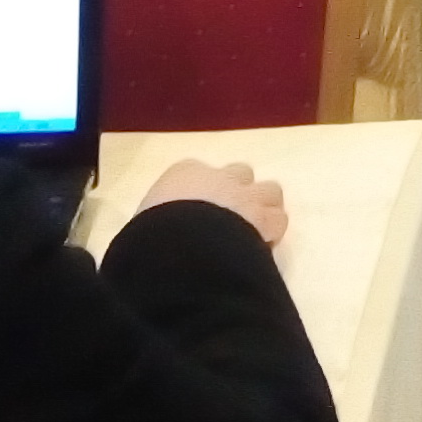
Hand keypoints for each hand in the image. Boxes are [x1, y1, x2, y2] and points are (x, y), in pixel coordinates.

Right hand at [139, 157, 288, 247]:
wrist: (181, 247)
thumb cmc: (149, 235)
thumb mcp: (142, 226)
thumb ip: (155, 225)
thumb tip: (151, 244)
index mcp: (184, 172)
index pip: (198, 172)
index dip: (203, 193)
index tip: (198, 213)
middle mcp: (220, 177)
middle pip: (241, 174)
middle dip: (239, 193)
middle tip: (230, 220)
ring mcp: (247, 195)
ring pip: (270, 191)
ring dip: (263, 208)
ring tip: (253, 233)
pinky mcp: (267, 219)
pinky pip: (279, 220)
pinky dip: (273, 233)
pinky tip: (262, 249)